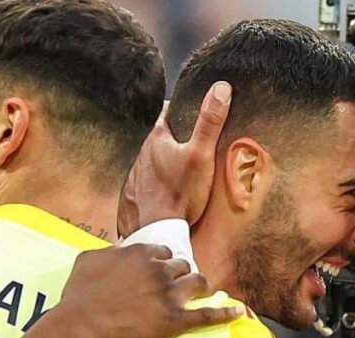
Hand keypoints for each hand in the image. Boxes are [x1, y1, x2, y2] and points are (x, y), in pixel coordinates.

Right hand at [54, 244, 241, 337]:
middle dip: (184, 275)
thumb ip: (108, 251)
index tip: (165, 271)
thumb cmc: (78, 295)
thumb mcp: (88, 260)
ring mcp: (170, 294)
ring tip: (203, 294)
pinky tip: (239, 313)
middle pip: (185, 267)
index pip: (166, 253)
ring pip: (199, 283)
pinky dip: (226, 313)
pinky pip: (209, 314)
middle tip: (182, 286)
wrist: (80, 324)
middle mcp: (160, 270)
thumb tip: (119, 247)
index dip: (167, 263)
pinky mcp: (175, 319)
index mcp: (141, 254)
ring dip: (202, 288)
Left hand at [118, 81, 232, 237]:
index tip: (189, 107)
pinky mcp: (133, 198)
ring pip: (152, 163)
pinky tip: (169, 195)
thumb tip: (221, 88)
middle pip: (159, 139)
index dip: (179, 108)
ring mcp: (135, 177)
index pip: (166, 113)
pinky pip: (146, 185)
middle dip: (175, 139)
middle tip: (194, 143)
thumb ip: (210, 122)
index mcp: (157, 140)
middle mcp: (142, 155)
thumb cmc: (178, 193)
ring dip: (165, 164)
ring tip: (184, 171)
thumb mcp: (201, 154)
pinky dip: (157, 186)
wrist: (154, 231)